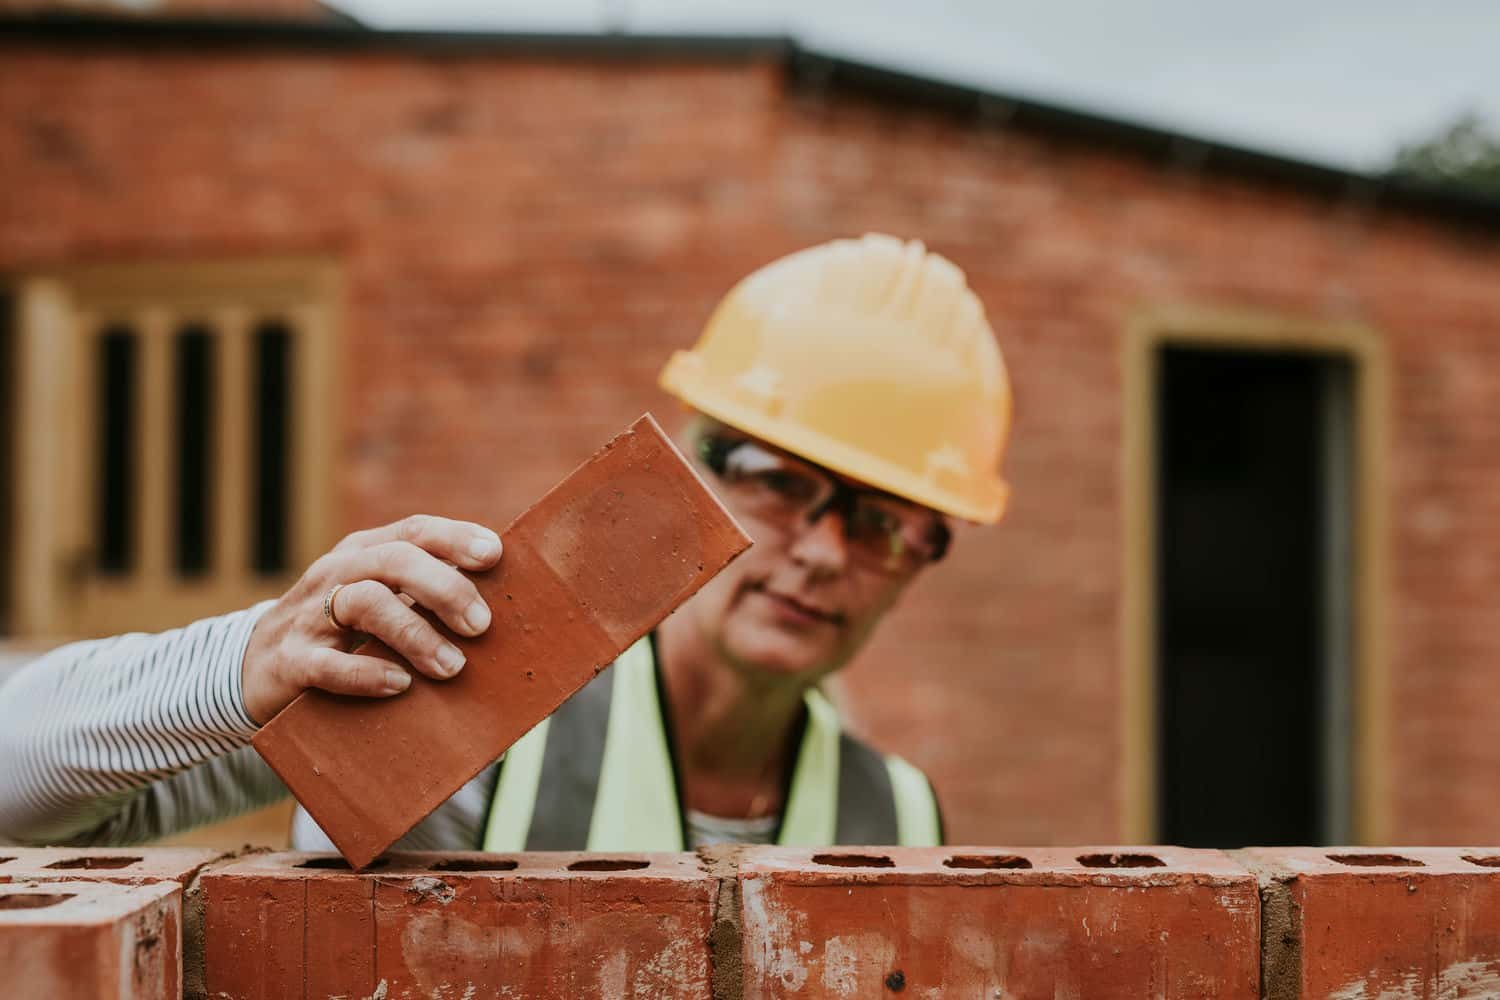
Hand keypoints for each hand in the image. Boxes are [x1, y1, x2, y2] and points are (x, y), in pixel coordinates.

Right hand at [241, 515, 502, 723]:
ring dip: (415, 634)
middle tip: (481, 625)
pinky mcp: (291, 661)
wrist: (254, 669)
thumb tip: (503, 610)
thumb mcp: (379, 601)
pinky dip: (367, 673)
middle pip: (394, 561)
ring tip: (452, 666)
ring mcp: (310, 616)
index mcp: (365, 553)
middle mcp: (338, 574)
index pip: (414, 531)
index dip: (455, 538)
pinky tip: (399, 685)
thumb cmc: (341, 634)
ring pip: (366, 604)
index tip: (495, 555)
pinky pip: (328, 664)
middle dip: (444, 589)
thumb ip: (426, 597)